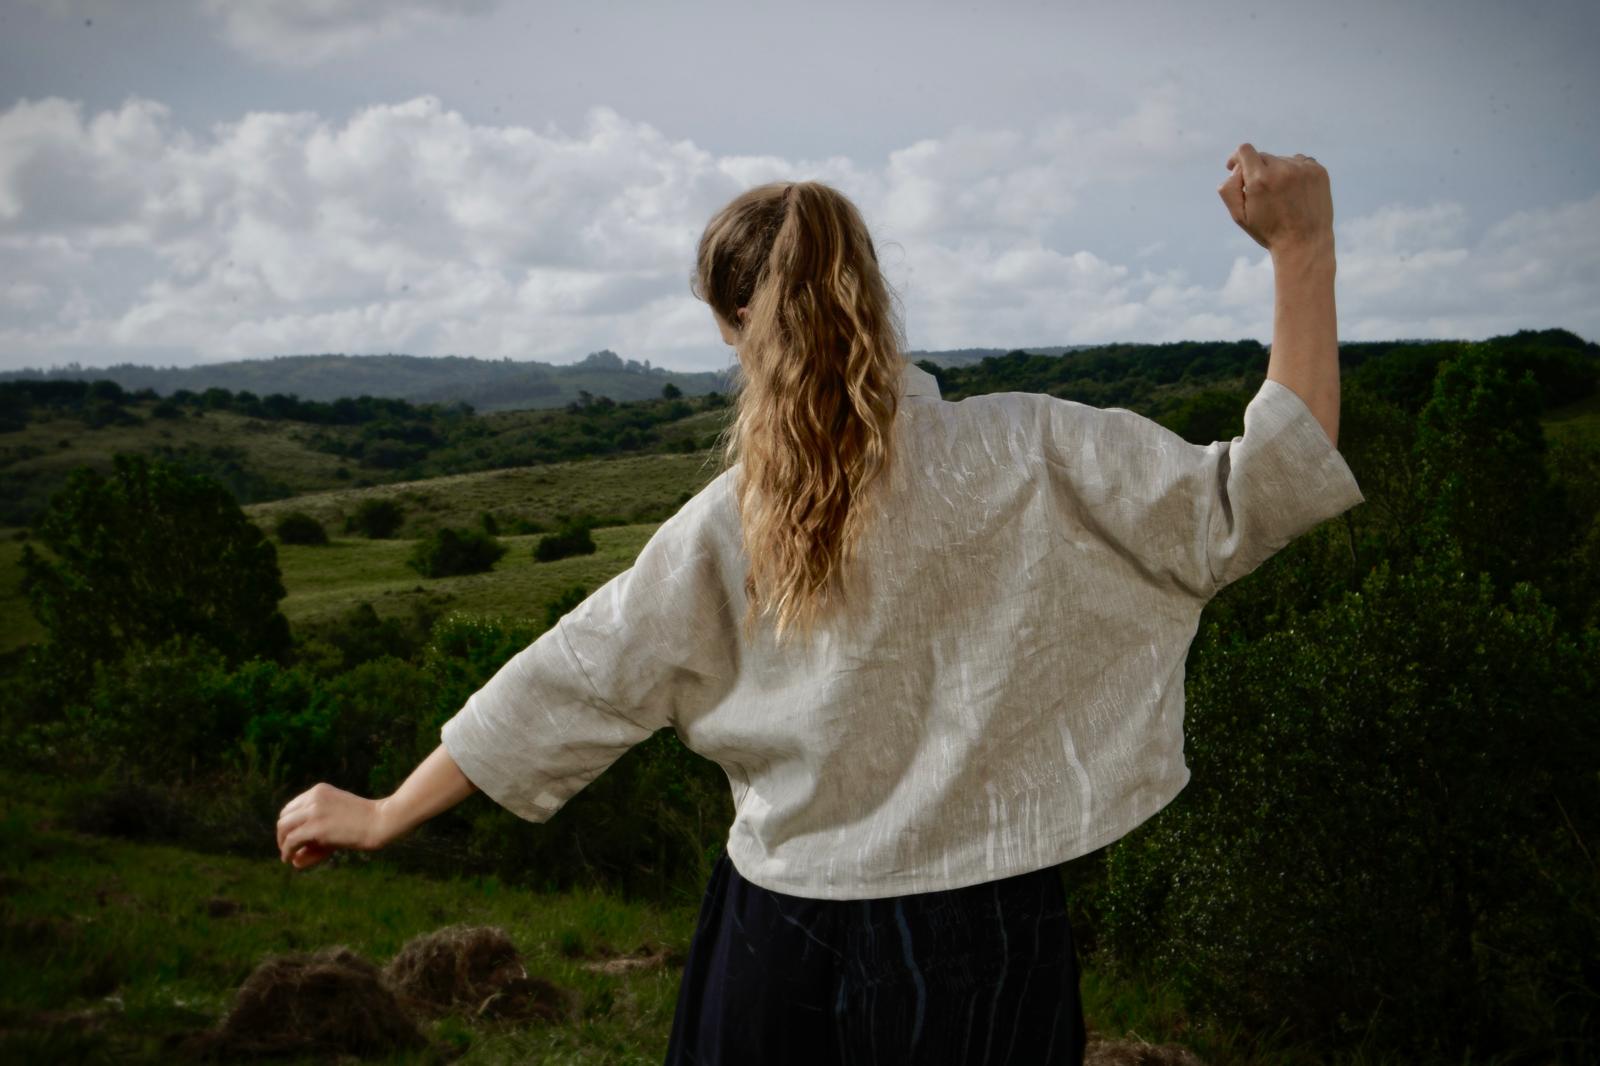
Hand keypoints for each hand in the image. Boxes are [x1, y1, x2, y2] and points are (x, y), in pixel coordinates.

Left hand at [276, 782, 388, 869]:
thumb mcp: (338, 819)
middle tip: (288, 848)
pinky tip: (290, 859)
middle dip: (283, 834)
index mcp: (319, 790)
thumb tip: (296, 857)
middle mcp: (313, 797)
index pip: (292, 807)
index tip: (292, 837)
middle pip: (285, 817)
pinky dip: (287, 851)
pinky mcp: (315, 828)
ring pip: (283, 828)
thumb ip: (318, 831)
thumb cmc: (365, 821)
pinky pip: (291, 841)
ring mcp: (313, 811)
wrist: (381, 821)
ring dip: (282, 843)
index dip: (290, 824)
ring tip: (287, 856)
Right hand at [1217, 143, 1333, 253]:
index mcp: (1260, 180)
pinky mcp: (1318, 171)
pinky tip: (1295, 193)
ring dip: (1277, 173)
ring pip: (1281, 160)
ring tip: (1282, 197)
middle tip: (1261, 195)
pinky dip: (1294, 173)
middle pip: (1263, 157)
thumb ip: (1228, 189)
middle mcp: (1282, 169)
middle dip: (1258, 171)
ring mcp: (1303, 169)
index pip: (1244, 150)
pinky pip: (1299, 162)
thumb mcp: (1239, 216)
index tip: (1234, 167)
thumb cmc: (1269, 231)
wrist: (1305, 244)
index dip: (1236, 158)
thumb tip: (1234, 168)